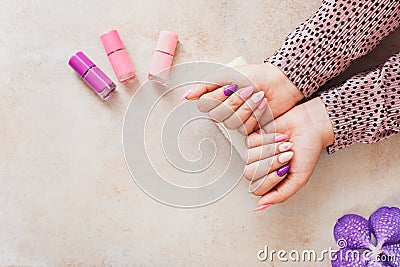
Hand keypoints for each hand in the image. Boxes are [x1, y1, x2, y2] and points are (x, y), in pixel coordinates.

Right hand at [183, 63, 303, 132]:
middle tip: (247, 90)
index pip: (205, 104)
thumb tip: (186, 96)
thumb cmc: (255, 75)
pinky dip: (256, 114)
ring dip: (247, 107)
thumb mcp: (227, 74)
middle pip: (218, 115)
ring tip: (258, 96)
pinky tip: (263, 105)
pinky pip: (245, 128)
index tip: (231, 86)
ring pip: (232, 122)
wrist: (279, 82)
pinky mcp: (249, 128)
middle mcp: (223, 110)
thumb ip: (205, 84)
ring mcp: (236, 120)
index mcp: (216, 97)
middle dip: (236, 100)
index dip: (219, 96)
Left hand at [246, 97, 333, 206]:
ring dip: (271, 150)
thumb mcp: (299, 178)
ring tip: (285, 146)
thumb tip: (261, 206)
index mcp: (271, 182)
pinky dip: (269, 139)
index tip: (285, 170)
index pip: (257, 189)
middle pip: (251, 174)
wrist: (311, 126)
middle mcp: (261, 169)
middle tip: (286, 157)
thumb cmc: (308, 151)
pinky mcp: (254, 138)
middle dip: (271, 163)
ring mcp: (256, 153)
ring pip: (249, 158)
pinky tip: (280, 137)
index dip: (270, 179)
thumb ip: (281, 194)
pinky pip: (251, 142)